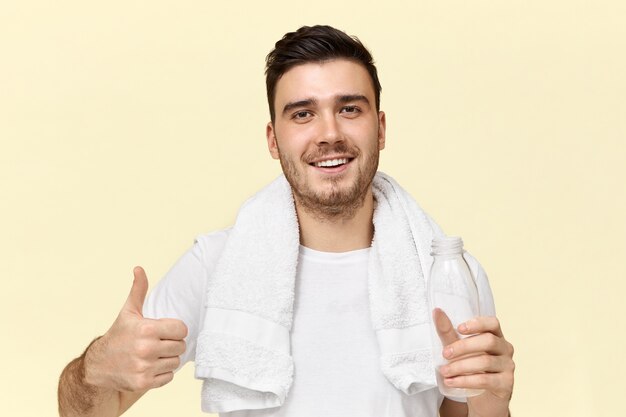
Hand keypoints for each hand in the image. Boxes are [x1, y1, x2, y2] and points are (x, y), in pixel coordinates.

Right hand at [84, 267, 187, 391]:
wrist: (98, 365)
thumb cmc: (119, 335)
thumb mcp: (128, 311)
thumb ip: (138, 290)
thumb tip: (139, 268)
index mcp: (146, 329)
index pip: (181, 329)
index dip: (175, 329)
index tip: (165, 330)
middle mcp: (146, 349)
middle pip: (180, 346)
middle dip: (172, 344)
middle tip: (159, 343)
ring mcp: (144, 368)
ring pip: (176, 362)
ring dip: (168, 359)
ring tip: (155, 355)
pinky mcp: (143, 383)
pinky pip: (169, 377)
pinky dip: (163, 373)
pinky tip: (151, 367)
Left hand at [434, 308, 513, 416]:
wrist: (483, 399)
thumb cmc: (471, 368)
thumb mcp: (458, 350)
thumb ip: (448, 332)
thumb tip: (436, 311)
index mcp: (495, 336)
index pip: (493, 323)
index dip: (477, 323)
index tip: (459, 328)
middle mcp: (505, 349)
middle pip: (488, 341)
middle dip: (464, 346)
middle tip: (445, 354)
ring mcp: (508, 366)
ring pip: (486, 361)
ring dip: (460, 366)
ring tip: (444, 372)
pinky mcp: (506, 384)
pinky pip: (485, 380)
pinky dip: (465, 380)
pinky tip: (451, 382)